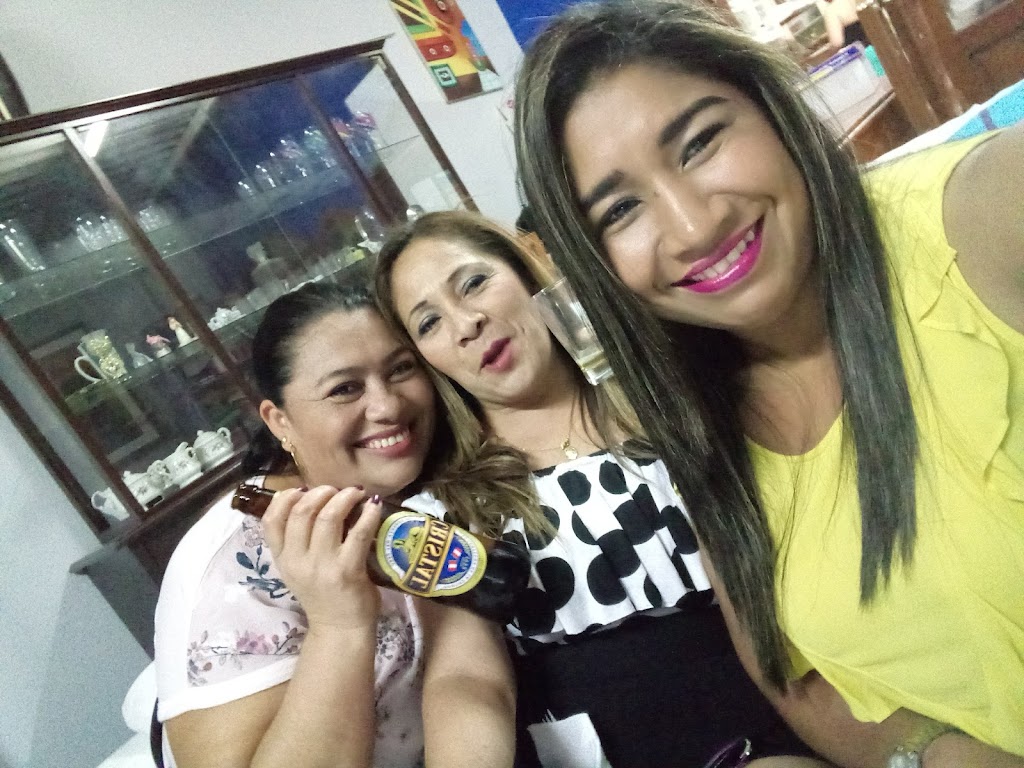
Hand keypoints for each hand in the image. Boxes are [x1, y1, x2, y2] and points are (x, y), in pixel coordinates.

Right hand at [261, 486, 381, 631]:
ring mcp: (322, 566)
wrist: (340, 628)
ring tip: (355, 493)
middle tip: (335, 490)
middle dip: (320, 492)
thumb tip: (311, 497)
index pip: (270, 521)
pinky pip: (358, 533)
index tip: (302, 488)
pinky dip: (368, 514)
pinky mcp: (348, 571)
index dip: (285, 497)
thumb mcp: (298, 568)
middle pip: (301, 512)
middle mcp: (297, 561)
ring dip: (344, 498)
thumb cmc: (322, 593)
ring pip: (328, 518)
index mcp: (282, 559)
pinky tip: (373, 506)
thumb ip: (297, 539)